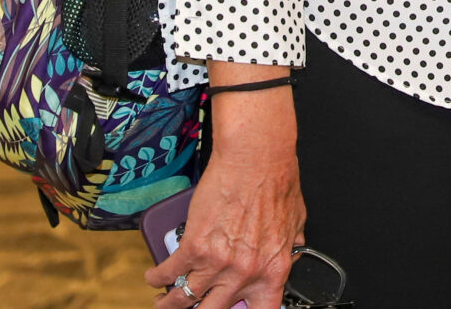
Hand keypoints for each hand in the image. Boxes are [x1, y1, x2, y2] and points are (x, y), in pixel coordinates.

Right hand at [143, 80, 303, 308]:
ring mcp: (217, 263)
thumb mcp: (296, 220)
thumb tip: (290, 252)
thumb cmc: (277, 180)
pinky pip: (168, 273)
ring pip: (184, 299)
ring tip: (163, 303)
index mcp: (274, 269)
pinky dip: (157, 278)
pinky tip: (154, 278)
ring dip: (169, 304)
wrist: (256, 156)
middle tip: (193, 307)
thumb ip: (290, 245)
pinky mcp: (193, 246)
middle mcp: (245, 272)